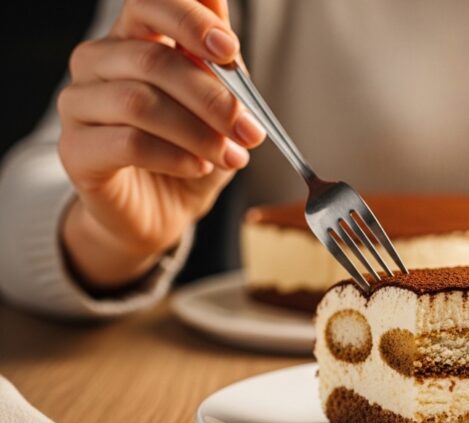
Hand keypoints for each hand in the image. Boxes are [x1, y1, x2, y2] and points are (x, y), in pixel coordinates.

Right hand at [57, 0, 264, 289]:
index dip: (189, 19)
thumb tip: (226, 25)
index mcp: (133, 39)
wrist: (161, 212)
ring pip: (140, 102)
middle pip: (152, 59)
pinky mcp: (74, 150)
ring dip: (198, 132)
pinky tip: (198, 167)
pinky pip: (128, 143)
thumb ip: (221, 66)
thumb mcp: (219, 108)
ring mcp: (79, 104)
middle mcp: (98, 63)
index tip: (229, 49)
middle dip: (213, 97)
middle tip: (250, 130)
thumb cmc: (189, 152)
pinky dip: (175, 156)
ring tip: (231, 156)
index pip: (148, 4)